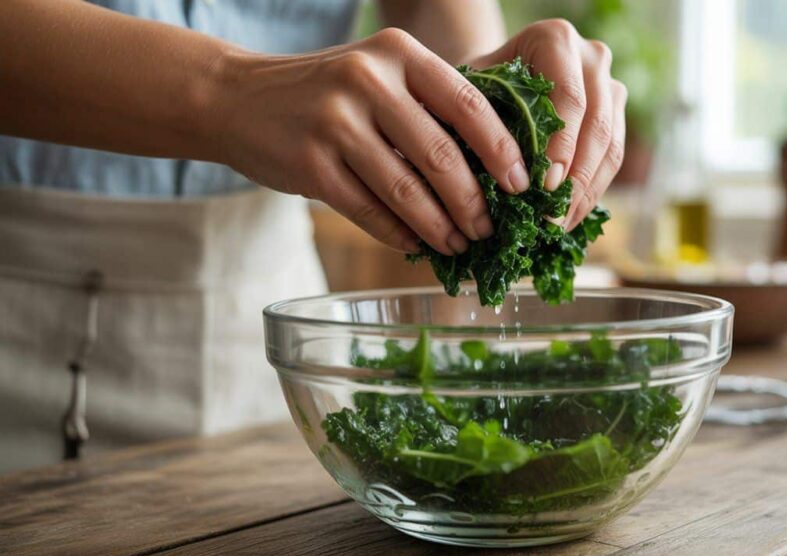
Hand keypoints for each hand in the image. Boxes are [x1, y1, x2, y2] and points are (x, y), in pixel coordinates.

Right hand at [213, 28, 531, 254]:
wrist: (237, 98)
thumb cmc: (328, 94)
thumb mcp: (378, 75)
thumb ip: (428, 107)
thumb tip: (493, 171)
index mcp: (398, 53)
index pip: (468, 104)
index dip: (501, 150)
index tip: (523, 186)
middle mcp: (368, 80)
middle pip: (441, 155)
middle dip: (473, 203)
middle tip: (491, 230)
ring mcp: (335, 122)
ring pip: (406, 190)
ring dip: (440, 227)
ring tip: (460, 245)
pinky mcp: (310, 164)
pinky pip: (369, 211)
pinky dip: (399, 234)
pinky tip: (417, 245)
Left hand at [469, 19, 627, 229]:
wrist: (500, 80)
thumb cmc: (479, 87)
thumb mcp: (470, 92)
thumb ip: (476, 119)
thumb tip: (480, 175)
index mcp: (556, 40)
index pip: (568, 96)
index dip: (560, 144)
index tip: (545, 185)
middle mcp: (592, 58)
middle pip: (595, 125)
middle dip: (575, 178)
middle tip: (552, 218)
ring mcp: (610, 86)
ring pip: (610, 146)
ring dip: (586, 192)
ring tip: (559, 226)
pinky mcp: (617, 116)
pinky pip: (613, 159)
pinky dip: (592, 192)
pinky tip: (568, 218)